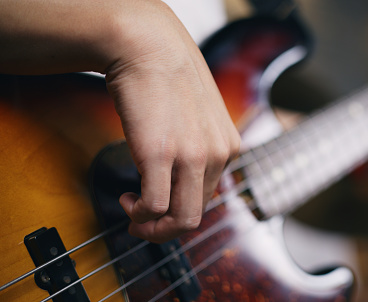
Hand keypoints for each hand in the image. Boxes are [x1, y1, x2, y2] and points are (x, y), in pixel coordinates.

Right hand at [105, 2, 240, 242]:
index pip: (209, 197)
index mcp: (229, 146)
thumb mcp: (201, 115)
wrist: (148, 45)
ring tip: (134, 215)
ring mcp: (192, 156)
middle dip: (167, 229)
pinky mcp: (160, 155)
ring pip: (181, 220)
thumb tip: (181, 171)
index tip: (161, 208)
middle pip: (197, 215)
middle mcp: (218, 155)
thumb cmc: (169, 75)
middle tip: (143, 223)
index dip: (182, 209)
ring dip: (154, 228)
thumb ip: (200, 143)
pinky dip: (139, 214)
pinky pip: (154, 206)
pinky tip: (128, 200)